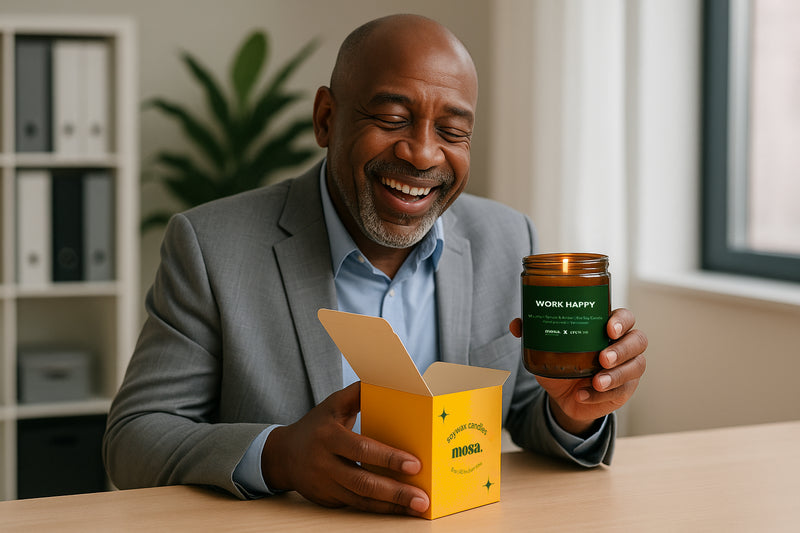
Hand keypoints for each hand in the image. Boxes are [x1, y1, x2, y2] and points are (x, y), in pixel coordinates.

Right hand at [260, 382, 429, 514]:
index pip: (362, 449)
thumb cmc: (315, 426)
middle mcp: (324, 464)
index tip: (415, 464)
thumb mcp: (332, 405)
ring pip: (361, 500)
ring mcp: (325, 485)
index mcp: (328, 436)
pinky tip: (398, 509)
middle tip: (422, 499)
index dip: (388, 458)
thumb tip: (387, 383)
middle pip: (363, 482)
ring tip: (417, 508)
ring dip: (391, 506)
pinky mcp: (327, 500)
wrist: (282, 456)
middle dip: (395, 492)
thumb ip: (357, 394)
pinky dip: (378, 509)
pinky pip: (356, 506)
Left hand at [509, 308, 646, 435]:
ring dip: (616, 375)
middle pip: (638, 340)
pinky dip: (599, 395)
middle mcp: (623, 344)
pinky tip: (583, 395)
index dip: (621, 321)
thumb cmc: (562, 363)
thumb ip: (534, 334)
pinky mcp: (625, 390)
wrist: (565, 396)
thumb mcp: (547, 349)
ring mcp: (628, 367)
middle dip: (622, 349)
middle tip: (603, 358)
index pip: (625, 317)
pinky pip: (620, 392)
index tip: (609, 328)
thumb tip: (517, 325)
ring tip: (596, 381)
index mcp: (606, 327)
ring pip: (636, 367)